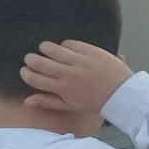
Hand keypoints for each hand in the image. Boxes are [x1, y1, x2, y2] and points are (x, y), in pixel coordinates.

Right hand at [19, 40, 133, 114]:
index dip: (26, 72)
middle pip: (39, 62)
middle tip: (31, 58)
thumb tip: (26, 101)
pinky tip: (65, 48)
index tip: (25, 70)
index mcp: (62, 88)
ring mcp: (80, 61)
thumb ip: (48, 102)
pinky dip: (65, 44)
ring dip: (45, 48)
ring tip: (45, 49)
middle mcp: (68, 74)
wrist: (122, 93)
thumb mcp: (71, 106)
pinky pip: (70, 43)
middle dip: (31, 59)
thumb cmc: (96, 101)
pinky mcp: (91, 51)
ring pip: (52, 49)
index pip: (34, 78)